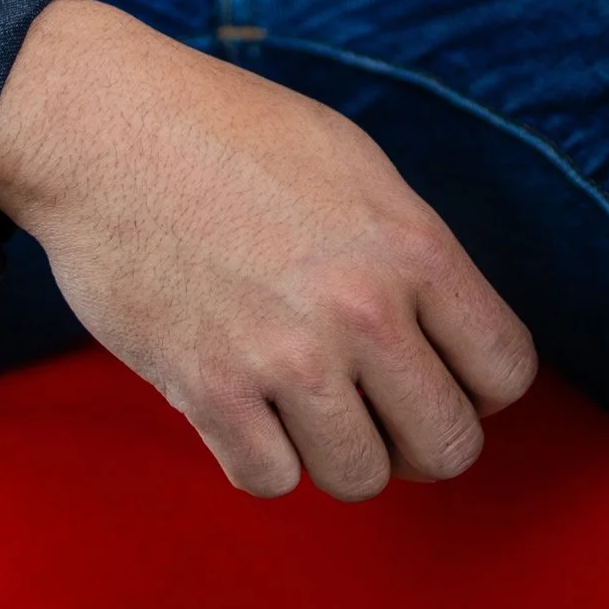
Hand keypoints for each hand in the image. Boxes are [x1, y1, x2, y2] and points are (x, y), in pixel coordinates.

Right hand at [0, 0, 536, 499]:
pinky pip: (271, 480)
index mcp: (411, 245)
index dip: (478, 384)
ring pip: (361, 477)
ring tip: (303, 395)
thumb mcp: (353, 165)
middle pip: (448, 447)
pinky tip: (246, 401)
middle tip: (376, 404)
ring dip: (337, 448)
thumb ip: (410, 253)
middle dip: (418, 436)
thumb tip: (451, 341)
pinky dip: (261, 454)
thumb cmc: (229, 133)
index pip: (505, 371)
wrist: (102, 128)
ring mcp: (287, 358)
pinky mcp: (211, 393)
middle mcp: (362, 310)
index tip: (438, 373)